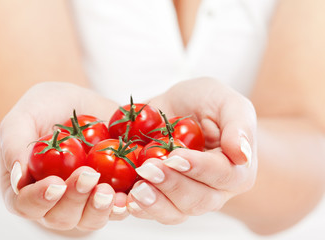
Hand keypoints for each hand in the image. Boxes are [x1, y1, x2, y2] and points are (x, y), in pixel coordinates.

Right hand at [0, 82, 127, 231]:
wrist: (77, 103)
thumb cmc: (44, 108)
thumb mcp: (24, 116)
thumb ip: (14, 144)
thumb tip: (17, 178)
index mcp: (26, 186)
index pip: (25, 205)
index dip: (39, 200)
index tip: (55, 183)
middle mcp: (54, 200)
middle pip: (60, 217)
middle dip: (74, 200)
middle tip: (88, 176)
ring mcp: (83, 199)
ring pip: (89, 219)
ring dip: (99, 209)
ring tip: (108, 190)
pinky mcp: (109, 192)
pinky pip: (116, 208)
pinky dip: (123, 204)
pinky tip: (130, 194)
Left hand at [126, 78, 256, 223]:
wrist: (177, 107)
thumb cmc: (206, 101)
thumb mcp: (225, 100)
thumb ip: (239, 124)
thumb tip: (242, 154)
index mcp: (236, 169)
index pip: (223, 176)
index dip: (199, 169)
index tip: (176, 156)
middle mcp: (214, 190)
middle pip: (198, 200)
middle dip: (172, 186)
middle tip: (148, 168)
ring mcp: (187, 196)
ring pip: (176, 213)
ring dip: (154, 203)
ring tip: (136, 190)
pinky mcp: (163, 196)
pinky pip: (153, 211)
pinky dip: (139, 208)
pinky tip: (127, 199)